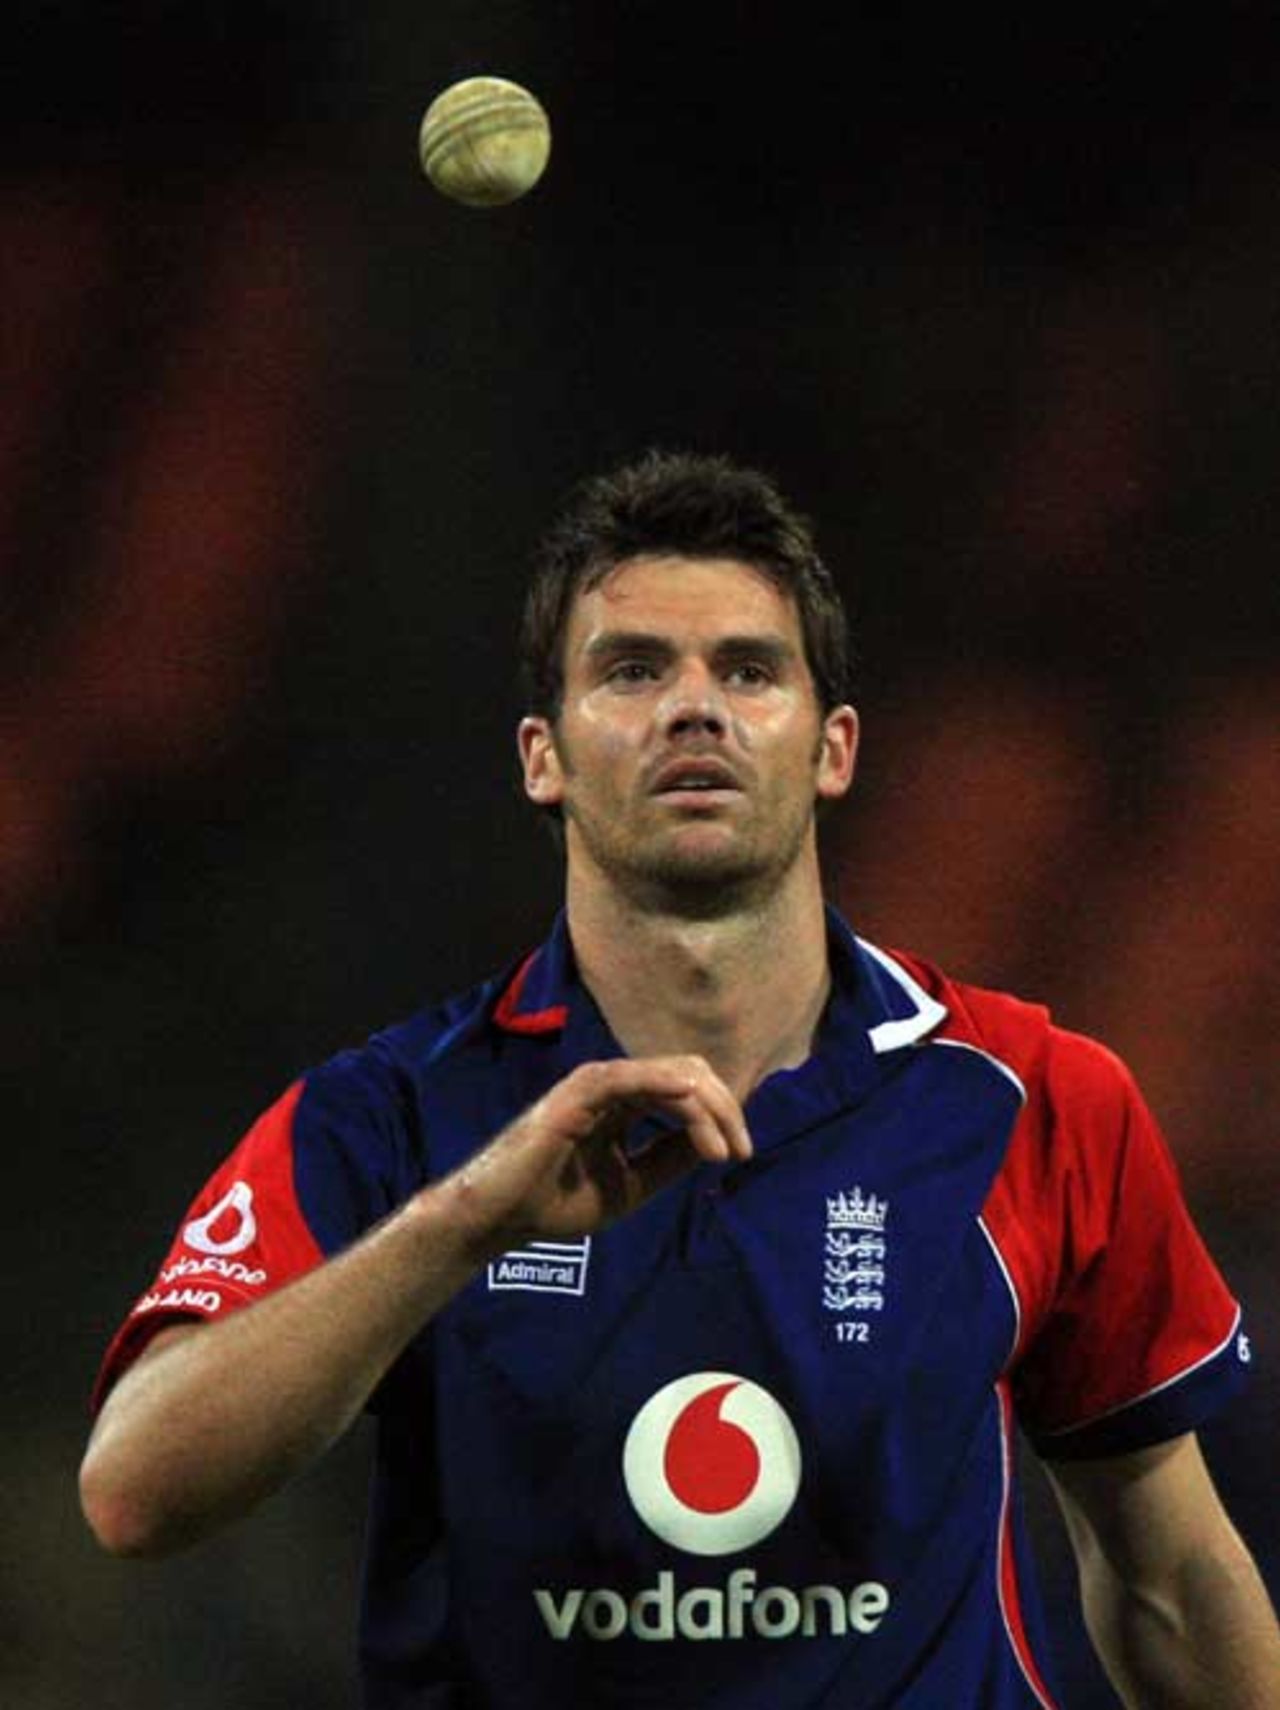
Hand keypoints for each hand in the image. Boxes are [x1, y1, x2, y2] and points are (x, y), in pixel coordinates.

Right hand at [445, 1056, 752, 1251]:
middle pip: (689, 1074)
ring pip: (672, 1074)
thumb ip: (669, 1160)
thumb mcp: (631, 1184)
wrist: (502, 1218)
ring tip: (724, 1150)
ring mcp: (597, 1084)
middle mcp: (615, 1086)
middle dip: (724, 1109)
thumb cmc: (554, 1203)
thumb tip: (717, 1142)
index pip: (687, 1089)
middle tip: (741, 1151)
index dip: (722, 1115)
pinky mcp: (580, 1091)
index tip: (741, 1153)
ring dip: (708, 1109)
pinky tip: (695, 1113)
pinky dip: (671, 1091)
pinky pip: (634, 1079)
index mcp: (625, 1103)